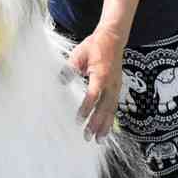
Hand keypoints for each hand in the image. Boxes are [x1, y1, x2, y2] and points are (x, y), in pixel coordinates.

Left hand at [67, 27, 125, 141]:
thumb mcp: (79, 53)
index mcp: (101, 74)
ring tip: (98, 140)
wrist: (113, 38)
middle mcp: (111, 83)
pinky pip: (114, 107)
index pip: (93, 95)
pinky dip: (110, 119)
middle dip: (96, 123)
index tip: (78, 120)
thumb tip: (60, 81)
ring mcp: (116, 86)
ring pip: (111, 110)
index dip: (86, 108)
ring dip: (105, 125)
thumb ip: (70, 68)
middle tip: (87, 136)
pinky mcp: (117, 88)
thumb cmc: (94, 45)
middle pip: (104, 107)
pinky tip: (106, 129)